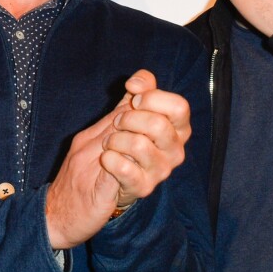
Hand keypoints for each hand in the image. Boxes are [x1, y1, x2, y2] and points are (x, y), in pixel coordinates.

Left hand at [100, 69, 190, 206]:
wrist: (93, 178)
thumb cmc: (117, 138)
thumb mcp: (127, 107)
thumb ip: (140, 89)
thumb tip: (136, 83)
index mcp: (177, 127)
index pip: (180, 106)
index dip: (152, 98)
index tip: (134, 100)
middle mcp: (175, 150)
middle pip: (159, 124)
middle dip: (129, 119)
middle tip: (117, 124)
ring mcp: (161, 171)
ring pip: (140, 145)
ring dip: (115, 139)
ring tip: (109, 144)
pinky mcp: (144, 188)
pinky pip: (125, 168)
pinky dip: (109, 159)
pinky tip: (106, 160)